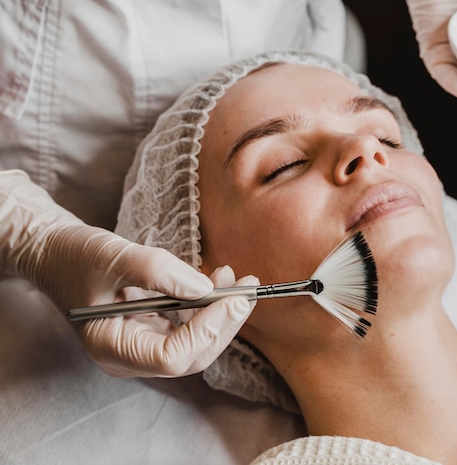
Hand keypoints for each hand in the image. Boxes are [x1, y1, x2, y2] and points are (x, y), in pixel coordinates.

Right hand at [1, 171, 253, 376]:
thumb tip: (207, 288)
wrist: (54, 252)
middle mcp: (130, 355)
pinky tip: (217, 281)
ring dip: (221, 313)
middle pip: (192, 354)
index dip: (209, 330)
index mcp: (113, 348)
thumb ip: (160, 273)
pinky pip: (188, 326)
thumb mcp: (115, 257)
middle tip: (249, 289)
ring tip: (235, 279)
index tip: (234, 297)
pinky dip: (207, 306)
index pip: (174, 357)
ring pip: (196, 343)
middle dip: (225, 322)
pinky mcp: (151, 329)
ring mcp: (141, 344)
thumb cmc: (75, 255)